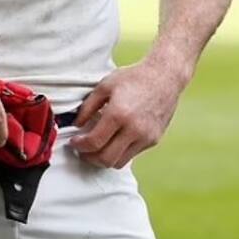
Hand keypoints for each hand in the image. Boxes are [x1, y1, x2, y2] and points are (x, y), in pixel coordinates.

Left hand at [70, 57, 186, 167]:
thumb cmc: (133, 78)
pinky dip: (119, 153)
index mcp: (118, 114)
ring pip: (120, 162)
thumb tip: (77, 125)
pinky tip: (112, 142)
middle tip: (81, 150)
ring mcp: (146, 137)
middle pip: (106, 159)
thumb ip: (87, 107)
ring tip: (95, 149)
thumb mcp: (104, 86)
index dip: (80, 146)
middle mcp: (134, 129)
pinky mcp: (154, 140)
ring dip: (104, 159)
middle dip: (89, 158)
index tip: (73, 142)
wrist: (164, 77)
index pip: (94, 142)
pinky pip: (132, 155)